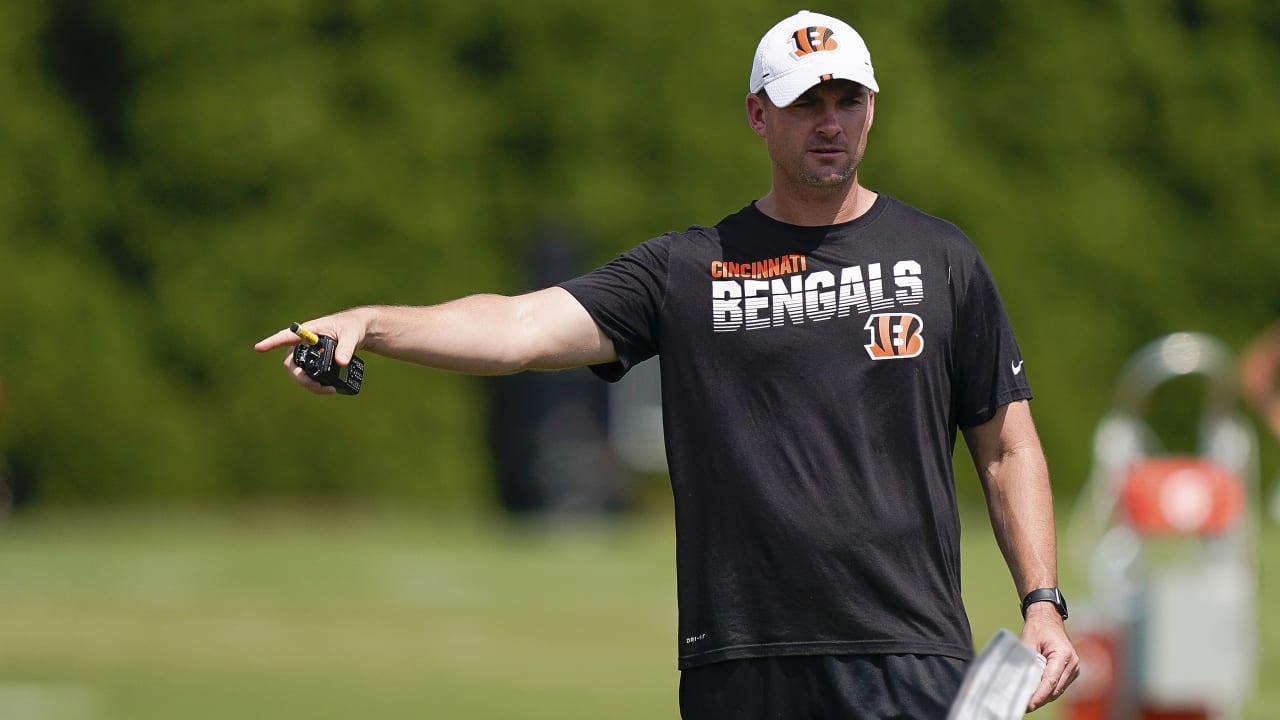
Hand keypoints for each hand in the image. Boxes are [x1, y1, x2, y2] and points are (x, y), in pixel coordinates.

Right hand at [253, 309, 369, 394]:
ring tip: (329, 390)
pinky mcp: (314, 363)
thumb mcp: (352, 334)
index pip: (287, 336)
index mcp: (309, 330)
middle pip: (291, 362)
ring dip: (308, 384)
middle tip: (318, 386)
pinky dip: (315, 385)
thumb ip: (346, 347)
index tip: (258, 348)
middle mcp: (304, 343)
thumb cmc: (352, 327)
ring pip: (298, 372)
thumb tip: (341, 362)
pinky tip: (328, 389)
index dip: (272, 342)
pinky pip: (308, 376)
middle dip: (300, 377)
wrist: (358, 332)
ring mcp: (308, 354)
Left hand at [1021, 605, 1079, 711]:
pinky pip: (1059, 686)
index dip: (1039, 695)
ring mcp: (1074, 668)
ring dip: (1044, 697)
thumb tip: (1019, 681)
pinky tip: (1035, 695)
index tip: (1029, 705)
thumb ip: (1026, 662)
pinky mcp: (1070, 672)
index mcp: (1063, 654)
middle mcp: (1072, 663)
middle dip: (1040, 699)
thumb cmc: (1038, 628)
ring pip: (1058, 690)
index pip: (1050, 681)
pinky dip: (1048, 691)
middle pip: (1055, 689)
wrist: (1048, 619)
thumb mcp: (1028, 642)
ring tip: (1027, 703)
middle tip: (1024, 706)